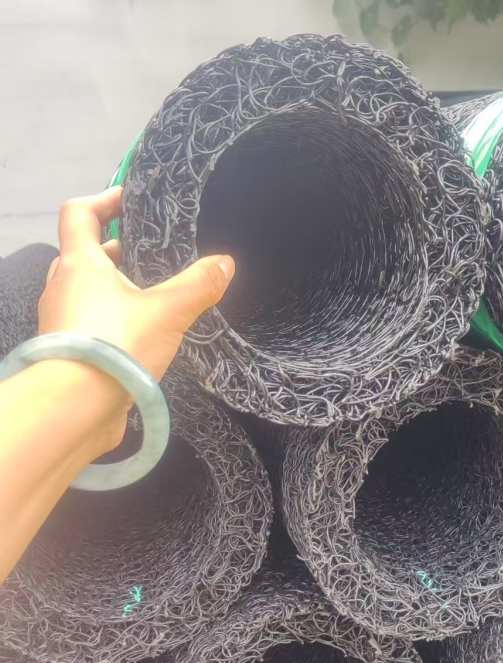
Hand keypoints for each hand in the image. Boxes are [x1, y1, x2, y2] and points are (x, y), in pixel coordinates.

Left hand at [36, 186, 234, 448]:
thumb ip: (199, 285)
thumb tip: (225, 263)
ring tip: (155, 295)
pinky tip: (144, 333)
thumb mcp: (168, 311)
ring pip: (87, 290)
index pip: (79, 213)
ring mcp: (61, 322)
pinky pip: (91, 322)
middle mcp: (63, 287)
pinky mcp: (70, 353)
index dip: (104, 199)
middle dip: (116, 249)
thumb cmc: (116, 345)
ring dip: (116, 287)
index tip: (132, 201)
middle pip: (84, 253)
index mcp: (80, 264)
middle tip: (153, 253)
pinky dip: (113, 318)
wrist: (74, 409)